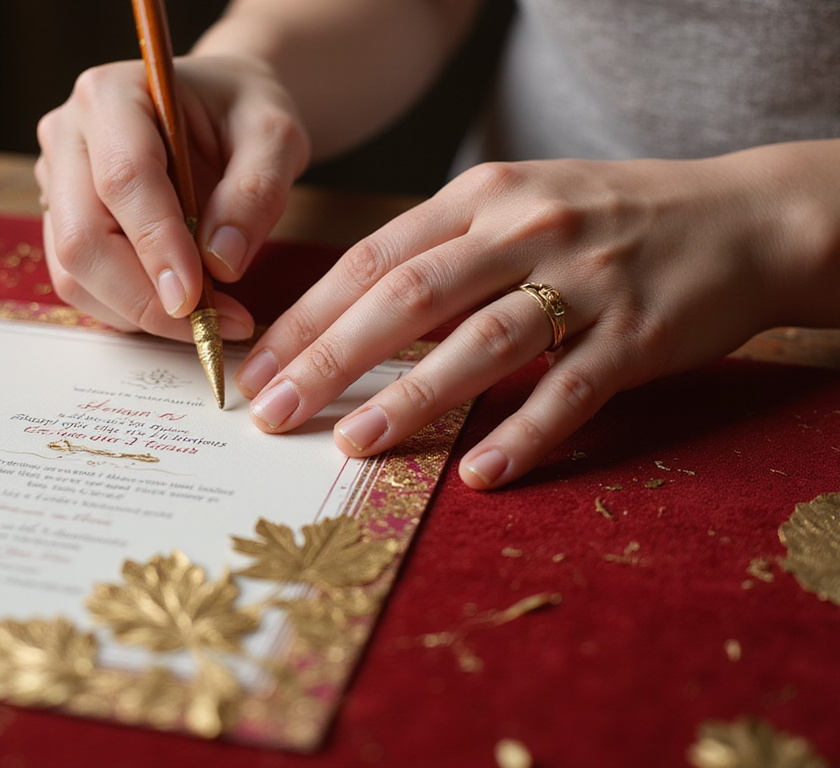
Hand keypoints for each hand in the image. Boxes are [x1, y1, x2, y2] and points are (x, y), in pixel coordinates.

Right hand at [34, 55, 309, 341]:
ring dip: (137, 312)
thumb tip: (221, 263)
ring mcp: (56, 183)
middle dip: (143, 296)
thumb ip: (256, 191)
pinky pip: (81, 285)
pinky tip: (180, 307)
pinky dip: (130, 311)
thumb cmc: (242, 114)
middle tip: (209, 325)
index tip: (198, 298)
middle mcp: (67, 136)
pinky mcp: (61, 223)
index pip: (123, 180)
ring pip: (73, 273)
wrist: (220, 112)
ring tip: (206, 317)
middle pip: (82, 237)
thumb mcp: (275, 136)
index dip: (158, 245)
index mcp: (111, 95)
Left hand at [235, 145, 839, 488]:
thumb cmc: (607, 220)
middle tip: (273, 413)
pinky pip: (570, 391)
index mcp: (481, 199)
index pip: (371, 259)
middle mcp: (525, 229)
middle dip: (330, 359)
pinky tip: (481, 473)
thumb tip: (350, 328)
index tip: (258, 368)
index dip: (308, 317)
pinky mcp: (638, 334)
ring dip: (410, 397)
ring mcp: (585, 280)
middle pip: (407, 297)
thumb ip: (441, 256)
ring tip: (353, 443)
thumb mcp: (517, 209)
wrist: (742, 219)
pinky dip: (523, 433)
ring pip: (480, 342)